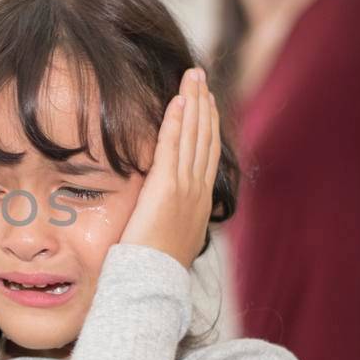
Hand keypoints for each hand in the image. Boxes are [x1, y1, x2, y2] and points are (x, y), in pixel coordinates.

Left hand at [120, 67, 219, 269]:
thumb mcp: (171, 239)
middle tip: (200, 76)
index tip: (206, 101)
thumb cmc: (154, 268)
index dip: (208, 124)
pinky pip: (172, 147)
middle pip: (204, 138)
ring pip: (193, 137)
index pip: (206, 154)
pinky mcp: (166, 188)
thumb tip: (164, 214)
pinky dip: (177, 122)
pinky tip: (178, 100)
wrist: (151, 284)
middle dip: (203, 104)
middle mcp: (197, 191)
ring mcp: (185, 188)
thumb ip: (171, 219)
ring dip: (193, 103)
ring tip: (192, 77)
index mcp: (200, 202)